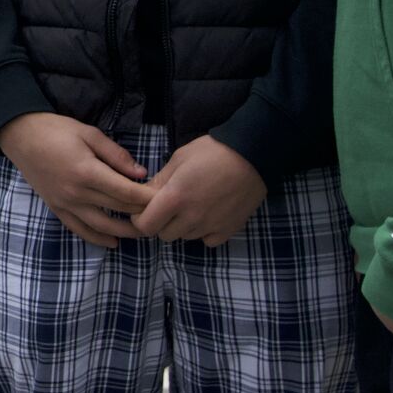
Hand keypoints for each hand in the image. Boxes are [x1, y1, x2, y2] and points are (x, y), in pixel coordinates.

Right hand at [0, 113, 154, 248]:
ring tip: (142, 233)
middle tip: (160, 216)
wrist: (20, 136)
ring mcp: (65, 203)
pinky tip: (112, 242)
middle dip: (141, 214)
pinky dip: (96, 238)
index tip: (164, 198)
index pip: (126, 192)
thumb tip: (141, 173)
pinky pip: (79, 229)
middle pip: (117, 209)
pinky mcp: (56, 208)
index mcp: (87, 172)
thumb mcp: (89, 133)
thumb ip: (116, 155)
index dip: (147, 198)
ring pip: (101, 225)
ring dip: (124, 232)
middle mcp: (77, 193)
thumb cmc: (56, 130)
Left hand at [130, 135, 266, 245]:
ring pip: (185, 237)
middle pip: (164, 234)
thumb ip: (159, 181)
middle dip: (161, 223)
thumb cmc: (212, 151)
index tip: (143, 210)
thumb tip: (144, 196)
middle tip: (168, 207)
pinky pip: (207, 241)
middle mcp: (191, 217)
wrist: (252, 155)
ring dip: (182, 226)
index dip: (140, 219)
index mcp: (174, 198)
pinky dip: (204, 232)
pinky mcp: (228, 230)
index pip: (146, 226)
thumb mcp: (179, 158)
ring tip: (191, 206)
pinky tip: (208, 215)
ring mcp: (211, 226)